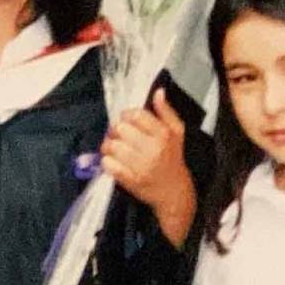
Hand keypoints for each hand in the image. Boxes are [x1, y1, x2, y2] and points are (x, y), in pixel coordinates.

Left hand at [100, 90, 194, 243]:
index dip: (126, 115)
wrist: (174, 191)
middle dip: (115, 129)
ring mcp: (140, 166)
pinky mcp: (130, 180)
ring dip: (108, 145)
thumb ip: (166, 111)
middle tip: (118, 134)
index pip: (136, 115)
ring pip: (112, 146)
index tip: (127, 120)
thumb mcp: (177, 132)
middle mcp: (152, 149)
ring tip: (114, 147)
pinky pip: (108, 164)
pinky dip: (107, 160)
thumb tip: (158, 92)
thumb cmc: (174, 159)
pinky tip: (113, 160)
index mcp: (163, 134)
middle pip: (121, 129)